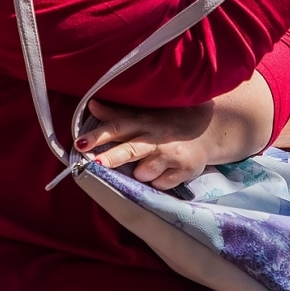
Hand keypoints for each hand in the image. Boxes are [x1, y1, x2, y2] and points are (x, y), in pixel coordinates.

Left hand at [77, 98, 217, 189]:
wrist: (209, 129)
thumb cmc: (168, 122)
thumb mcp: (145, 115)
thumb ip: (118, 115)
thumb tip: (92, 106)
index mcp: (144, 121)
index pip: (118, 127)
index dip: (98, 135)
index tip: (80, 143)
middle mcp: (157, 137)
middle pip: (130, 150)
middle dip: (111, 158)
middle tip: (96, 165)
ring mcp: (172, 154)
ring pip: (144, 173)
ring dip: (142, 173)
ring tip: (153, 162)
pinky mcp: (185, 170)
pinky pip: (160, 185)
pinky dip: (159, 181)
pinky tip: (167, 169)